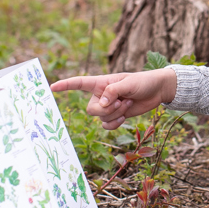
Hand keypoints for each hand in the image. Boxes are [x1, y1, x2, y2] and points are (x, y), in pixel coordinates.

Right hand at [50, 68, 177, 128]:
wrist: (156, 91)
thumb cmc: (143, 81)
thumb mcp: (129, 83)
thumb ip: (113, 91)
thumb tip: (102, 104)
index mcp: (101, 82)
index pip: (79, 83)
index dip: (65, 85)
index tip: (52, 87)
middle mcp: (101, 95)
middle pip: (91, 109)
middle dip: (106, 110)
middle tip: (121, 102)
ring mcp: (108, 106)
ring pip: (100, 118)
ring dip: (115, 114)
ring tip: (128, 103)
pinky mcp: (115, 116)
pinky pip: (107, 126)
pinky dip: (116, 123)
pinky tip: (125, 116)